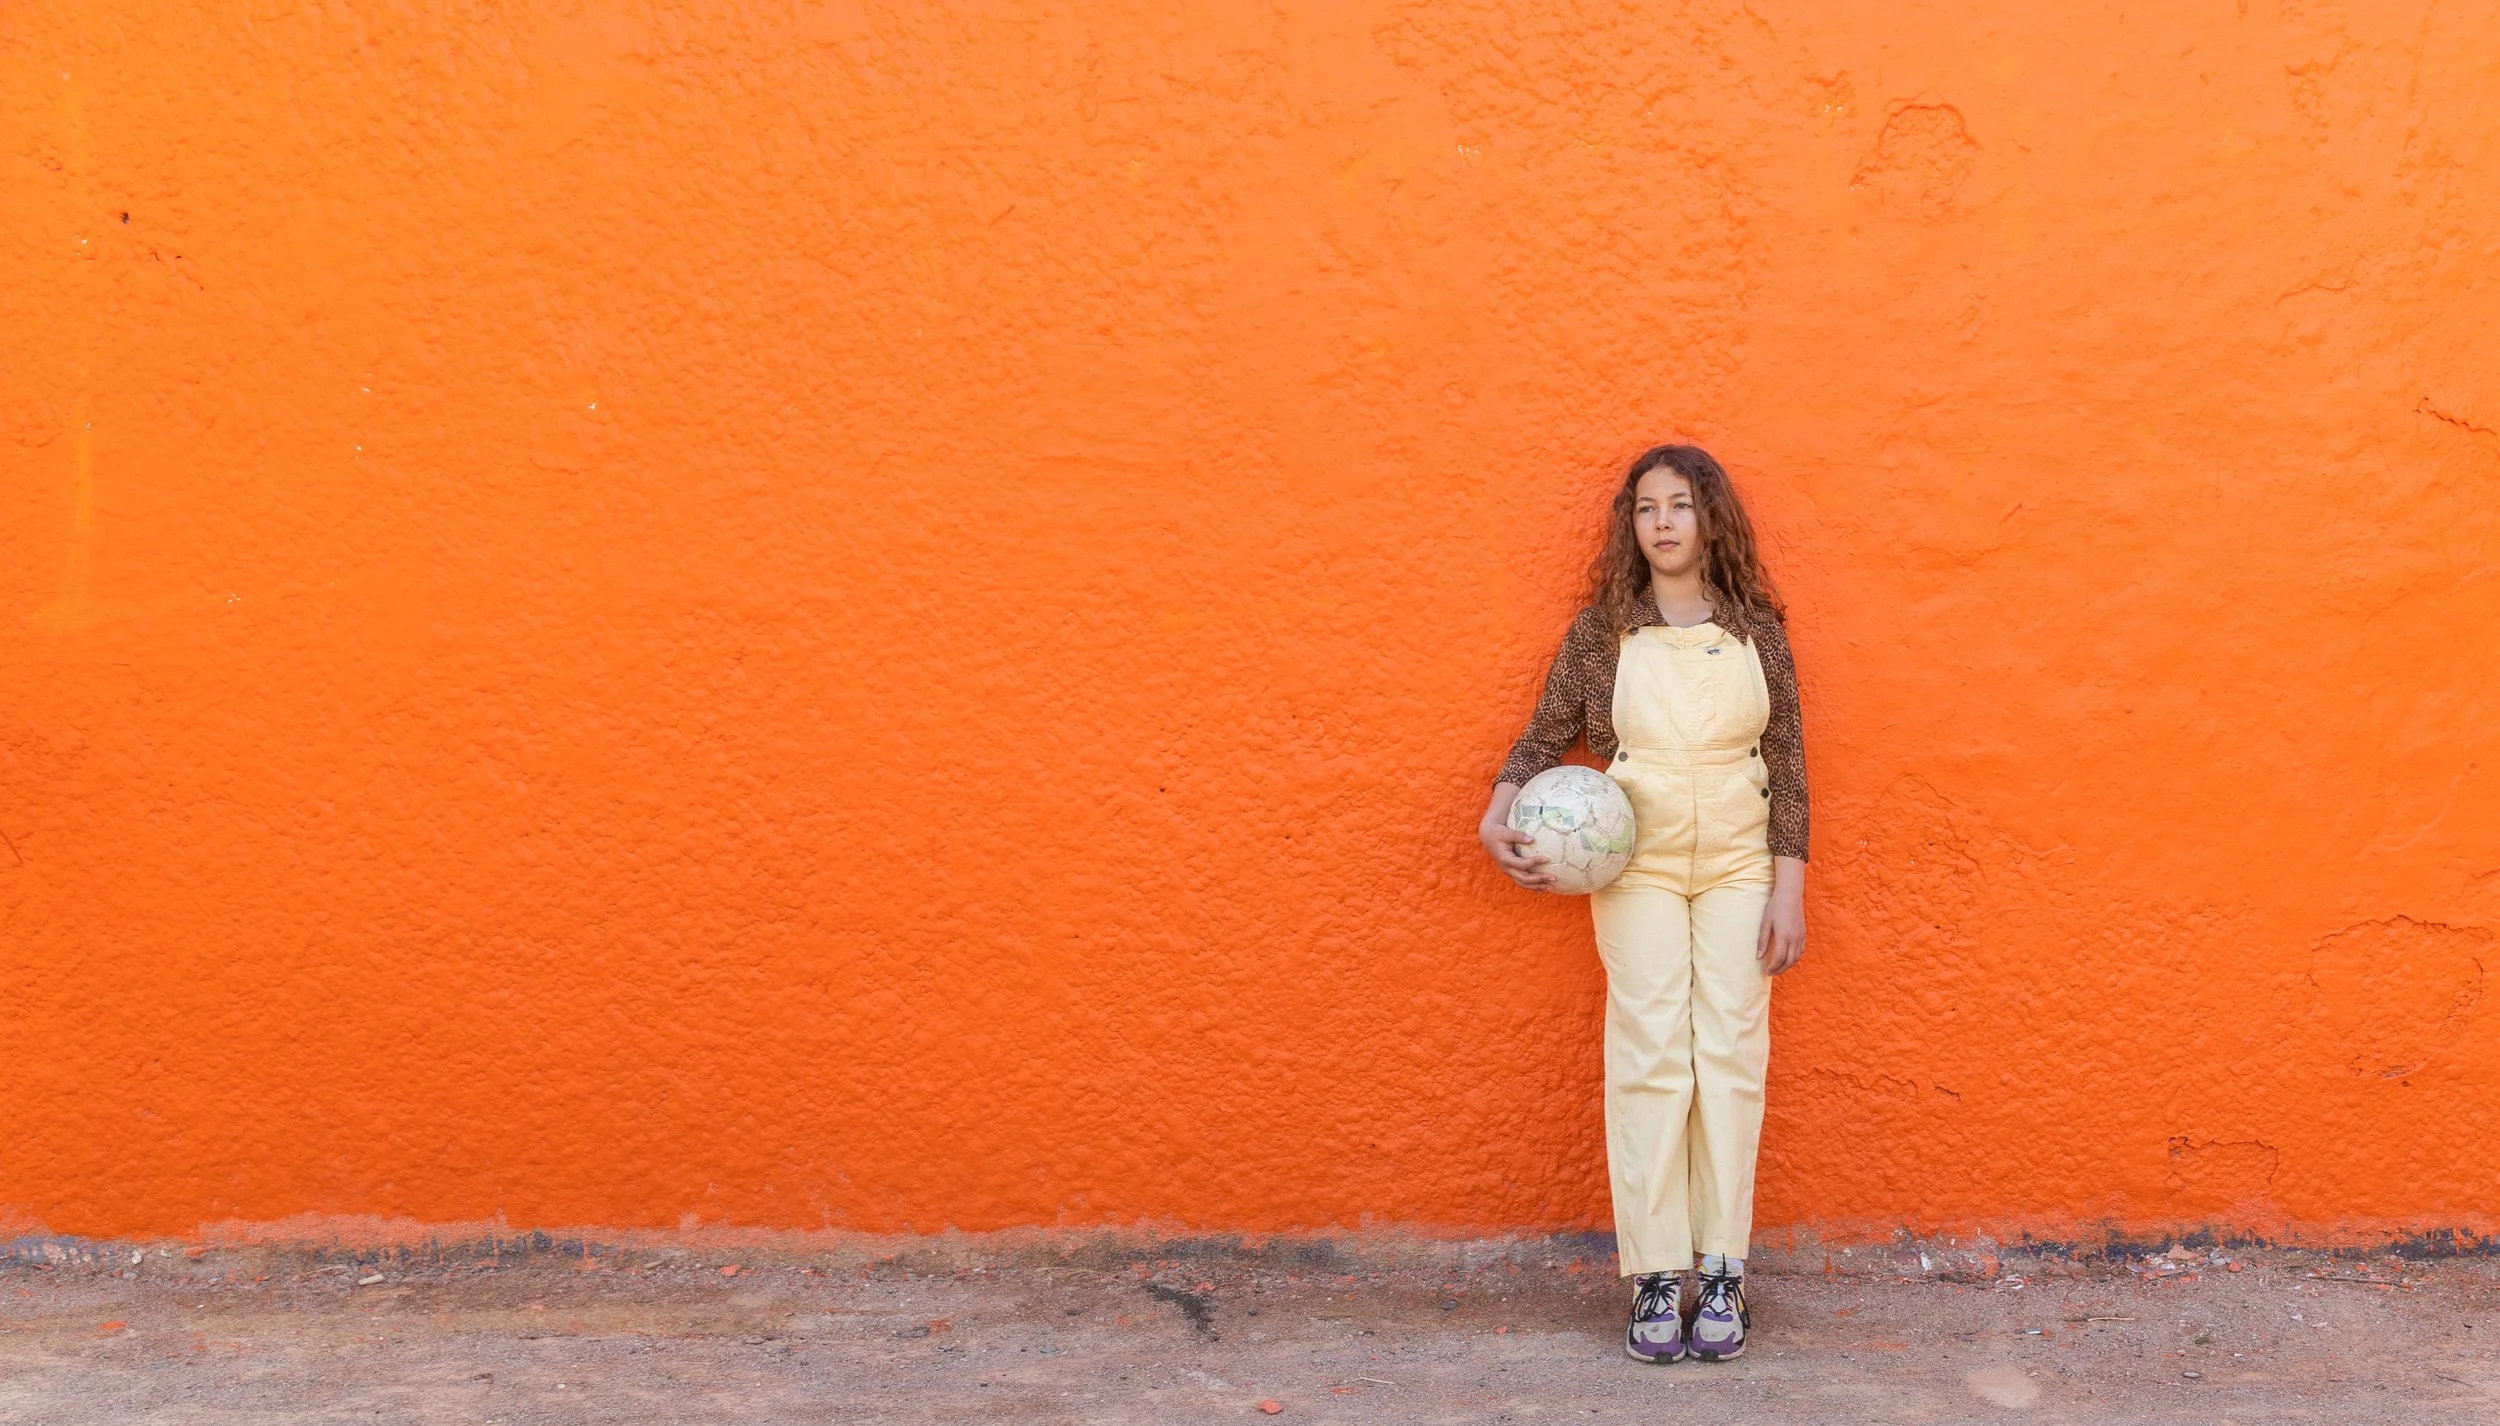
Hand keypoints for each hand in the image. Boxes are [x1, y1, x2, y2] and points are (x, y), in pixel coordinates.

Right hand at [1480, 819, 1555, 890]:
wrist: (1488, 838)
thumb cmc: (1499, 833)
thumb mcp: (1507, 833)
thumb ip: (1518, 836)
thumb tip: (1532, 839)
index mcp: (1505, 859)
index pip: (1521, 864)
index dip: (1534, 862)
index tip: (1547, 858)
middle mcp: (1507, 869)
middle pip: (1524, 879)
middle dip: (1539, 879)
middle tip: (1554, 878)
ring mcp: (1509, 872)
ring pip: (1524, 884)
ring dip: (1538, 886)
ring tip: (1552, 886)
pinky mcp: (1512, 873)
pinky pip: (1523, 883)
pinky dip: (1533, 887)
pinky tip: (1544, 887)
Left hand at [1756, 856, 1806, 973]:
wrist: (1789, 895)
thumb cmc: (1775, 907)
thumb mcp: (1765, 923)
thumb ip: (1762, 941)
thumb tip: (1759, 957)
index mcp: (1784, 936)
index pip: (1779, 958)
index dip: (1772, 967)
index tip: (1765, 971)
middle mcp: (1794, 938)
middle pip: (1789, 961)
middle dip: (1780, 969)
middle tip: (1771, 973)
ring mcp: (1801, 936)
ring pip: (1796, 957)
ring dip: (1787, 965)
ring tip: (1778, 967)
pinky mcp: (1803, 933)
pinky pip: (1801, 950)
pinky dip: (1795, 957)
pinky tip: (1788, 958)